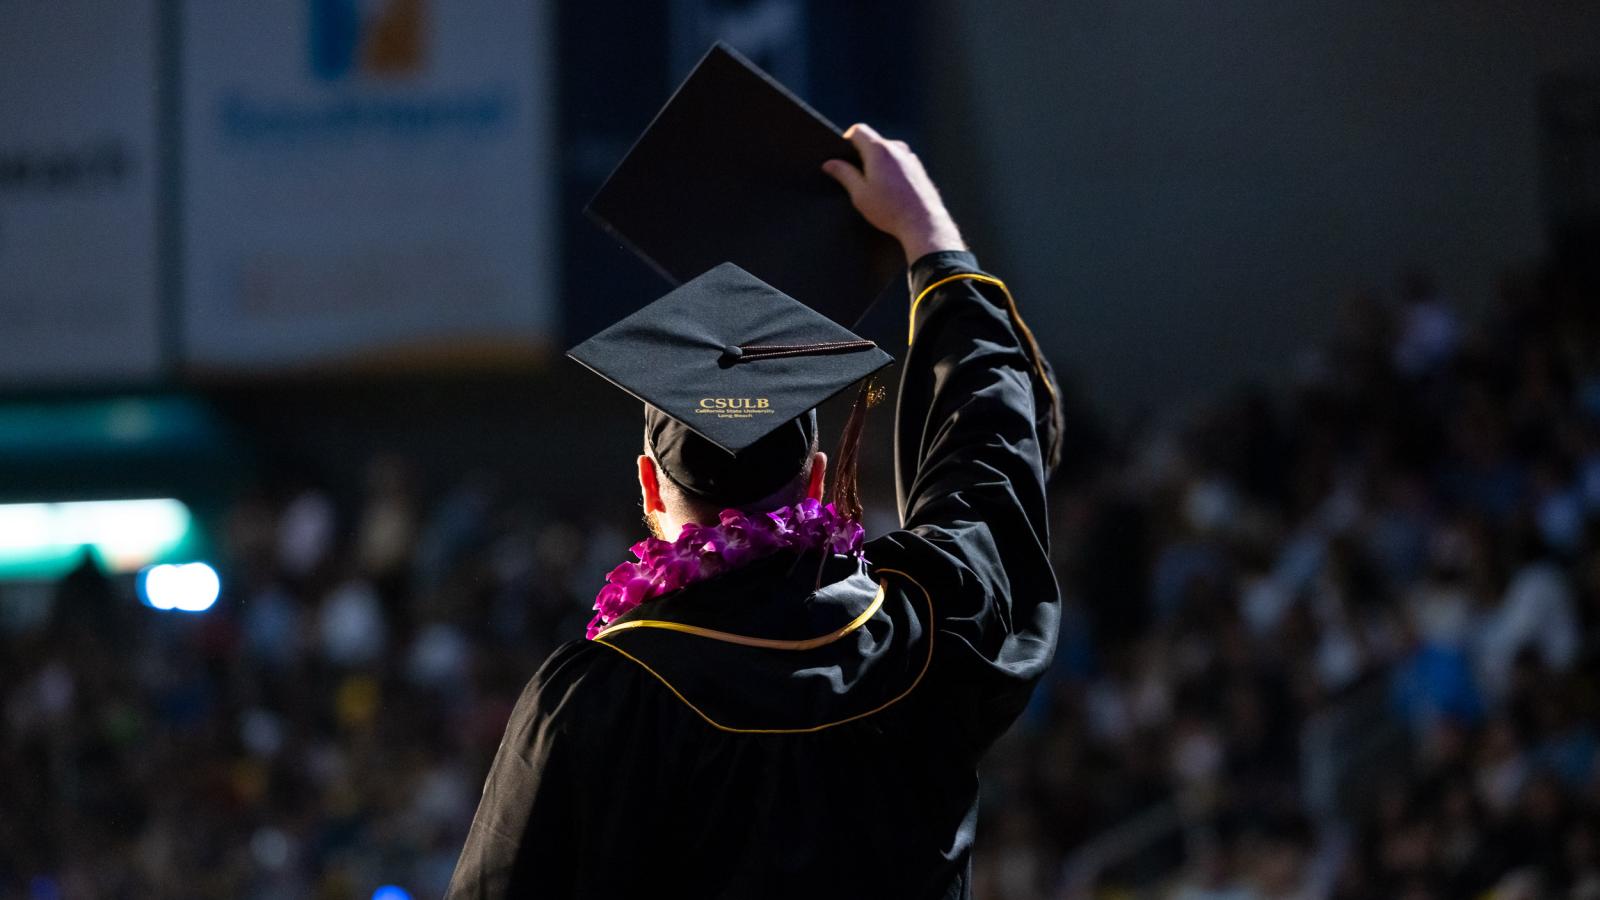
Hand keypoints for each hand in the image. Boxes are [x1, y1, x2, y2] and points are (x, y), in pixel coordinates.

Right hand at [822, 124, 965, 263]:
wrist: (923, 222)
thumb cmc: (890, 210)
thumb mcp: (860, 194)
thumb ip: (844, 174)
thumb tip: (830, 163)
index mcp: (879, 150)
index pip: (858, 130)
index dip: (847, 140)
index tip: (843, 156)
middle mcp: (896, 148)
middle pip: (873, 142)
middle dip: (862, 156)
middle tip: (856, 179)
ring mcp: (909, 157)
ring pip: (886, 153)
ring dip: (877, 165)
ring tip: (875, 189)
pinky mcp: (918, 168)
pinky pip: (898, 162)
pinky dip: (891, 171)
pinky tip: (890, 192)